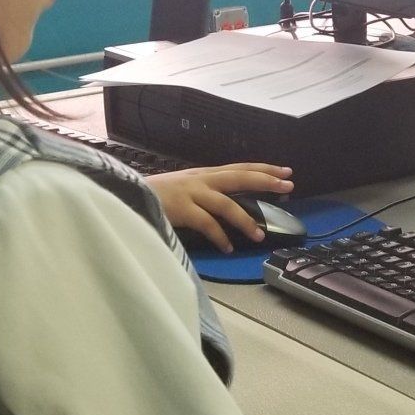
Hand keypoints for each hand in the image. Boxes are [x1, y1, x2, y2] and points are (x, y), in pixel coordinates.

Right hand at [144, 164, 292, 251]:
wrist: (125, 194)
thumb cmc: (156, 195)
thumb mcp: (184, 187)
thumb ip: (205, 191)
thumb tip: (228, 200)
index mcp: (203, 174)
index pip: (240, 167)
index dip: (263, 169)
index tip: (285, 171)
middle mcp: (200, 180)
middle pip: (239, 177)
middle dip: (265, 181)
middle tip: (288, 187)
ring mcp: (191, 193)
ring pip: (226, 204)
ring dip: (245, 220)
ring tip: (259, 235)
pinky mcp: (182, 209)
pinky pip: (207, 224)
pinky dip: (220, 237)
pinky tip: (228, 247)